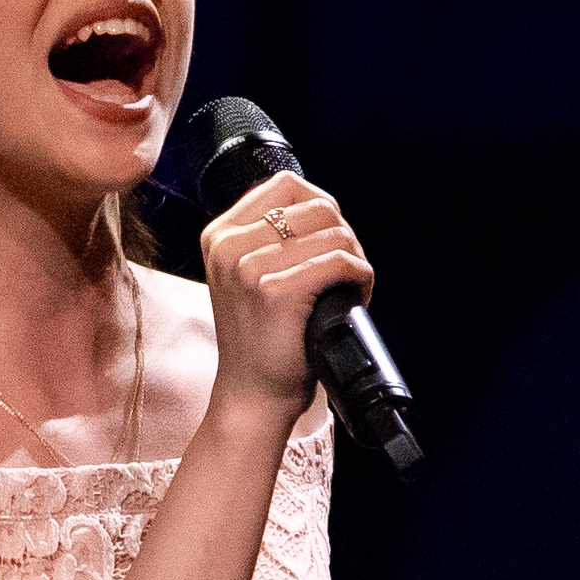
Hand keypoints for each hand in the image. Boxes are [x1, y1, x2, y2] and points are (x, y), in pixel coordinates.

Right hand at [198, 172, 371, 419]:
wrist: (252, 394)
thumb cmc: (260, 339)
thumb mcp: (246, 276)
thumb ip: (269, 238)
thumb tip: (322, 207)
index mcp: (219, 234)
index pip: (285, 184)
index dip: (321, 206)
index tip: (330, 237)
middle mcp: (228, 246)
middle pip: (314, 205)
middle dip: (343, 232)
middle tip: (347, 267)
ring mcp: (248, 268)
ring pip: (332, 231)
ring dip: (355, 256)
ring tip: (350, 283)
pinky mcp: (275, 291)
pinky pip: (338, 261)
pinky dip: (360, 275)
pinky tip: (356, 293)